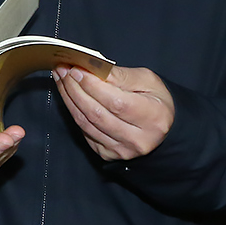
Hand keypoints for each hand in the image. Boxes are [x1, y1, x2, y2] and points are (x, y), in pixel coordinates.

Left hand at [54, 64, 174, 160]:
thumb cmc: (156, 100)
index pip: (115, 102)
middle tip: (63, 71)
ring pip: (86, 124)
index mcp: (153, 117)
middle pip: (97, 113)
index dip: (92, 86)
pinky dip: (74, 112)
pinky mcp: (109, 154)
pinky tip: (69, 96)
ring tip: (62, 79)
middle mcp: (138, 139)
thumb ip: (121, 76)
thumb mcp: (148, 80)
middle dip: (75, 89)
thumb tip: (93, 69)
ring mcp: (122, 150)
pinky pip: (85, 132)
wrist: (163, 127)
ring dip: (69, 99)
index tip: (77, 69)